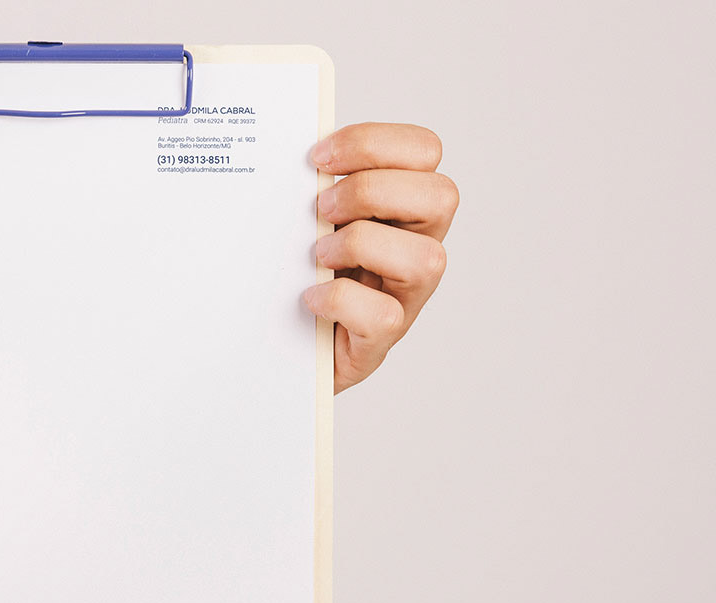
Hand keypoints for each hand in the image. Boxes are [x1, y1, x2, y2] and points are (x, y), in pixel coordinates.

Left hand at [305, 122, 458, 392]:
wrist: (277, 344)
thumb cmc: (296, 271)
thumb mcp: (306, 218)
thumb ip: (312, 185)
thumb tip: (283, 152)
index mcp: (403, 206)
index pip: (424, 150)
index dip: (373, 143)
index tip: (317, 158)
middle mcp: (417, 246)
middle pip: (441, 195)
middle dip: (370, 191)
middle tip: (320, 208)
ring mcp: (405, 296)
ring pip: (426, 258)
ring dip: (361, 244)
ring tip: (319, 255)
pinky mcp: (380, 339)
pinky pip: (383, 315)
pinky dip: (341, 300)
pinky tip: (311, 297)